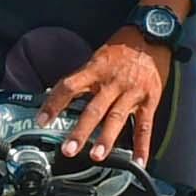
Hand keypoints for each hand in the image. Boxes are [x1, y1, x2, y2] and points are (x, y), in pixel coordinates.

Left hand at [56, 25, 175, 163]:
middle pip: (94, 109)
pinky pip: (145, 125)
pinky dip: (142, 146)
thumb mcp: (98, 57)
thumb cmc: (123, 47)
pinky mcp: (150, 99)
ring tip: (97, 156)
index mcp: (95, 70)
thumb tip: (63, 97)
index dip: (54, 104)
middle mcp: (112, 82)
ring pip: (117, 118)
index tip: (42, 120)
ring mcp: (132, 92)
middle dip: (81, 131)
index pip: (69, 87)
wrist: (153, 34)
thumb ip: (84, 78)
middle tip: (68, 150)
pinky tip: (138, 162)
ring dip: (106, 139)